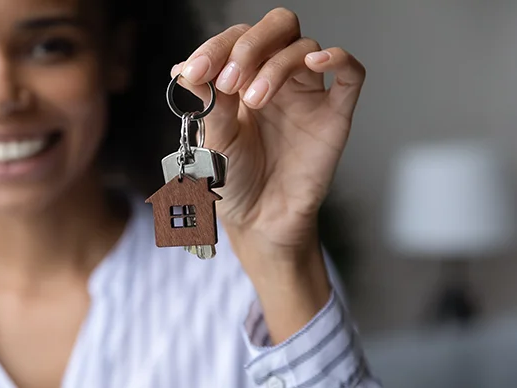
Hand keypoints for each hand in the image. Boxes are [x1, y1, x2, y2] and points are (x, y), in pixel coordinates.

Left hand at [171, 8, 365, 262]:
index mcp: (243, 79)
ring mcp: (307, 94)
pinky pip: (351, 74)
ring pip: (304, 48)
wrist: (259, 220)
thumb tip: (185, 68)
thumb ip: (206, 102)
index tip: (196, 71)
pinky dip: (339, 58)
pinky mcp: (334, 114)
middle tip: (230, 78)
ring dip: (275, 65)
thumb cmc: (234, 180)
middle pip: (277, 28)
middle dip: (250, 44)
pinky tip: (318, 62)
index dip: (215, 47)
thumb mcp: (212, 139)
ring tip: (253, 100)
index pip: (236, 39)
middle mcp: (276, 79)